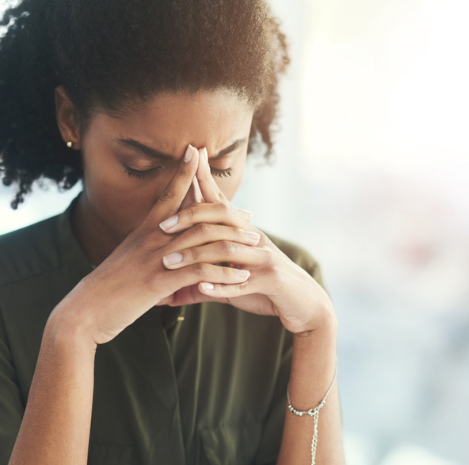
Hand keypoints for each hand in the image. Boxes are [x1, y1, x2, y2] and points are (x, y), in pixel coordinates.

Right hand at [49, 145, 255, 344]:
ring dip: (234, 242)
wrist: (85, 310)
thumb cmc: (107, 287)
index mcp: (144, 230)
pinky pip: (202, 273)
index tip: (197, 150)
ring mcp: (157, 259)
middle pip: (196, 214)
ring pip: (204, 241)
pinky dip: (225, 274)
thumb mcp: (127, 259)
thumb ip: (144, 247)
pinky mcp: (161, 282)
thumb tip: (158, 244)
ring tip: (255, 243)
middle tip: (249, 214)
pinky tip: (242, 277)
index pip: (167, 193)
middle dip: (226, 211)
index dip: (183, 170)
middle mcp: (153, 238)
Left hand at [159, 148, 334, 334]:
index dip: (205, 179)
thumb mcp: (233, 280)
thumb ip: (205, 281)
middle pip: (221, 219)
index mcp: (245, 233)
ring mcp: (263, 259)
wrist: (305, 304)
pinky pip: (242, 283)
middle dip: (190, 218)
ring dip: (196, 257)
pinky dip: (220, 286)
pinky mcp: (271, 281)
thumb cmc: (266, 289)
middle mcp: (255, 239)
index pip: (220, 202)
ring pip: (226, 251)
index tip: (190, 156)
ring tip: (170, 263)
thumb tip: (173, 290)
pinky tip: (201, 288)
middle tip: (163, 226)